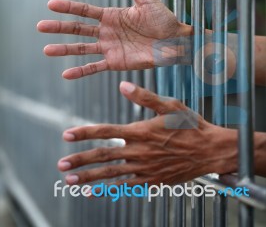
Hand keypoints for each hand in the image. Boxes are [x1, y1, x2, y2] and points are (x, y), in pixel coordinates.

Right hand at [37, 0, 191, 78]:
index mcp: (111, 15)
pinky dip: (81, 71)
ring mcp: (109, 47)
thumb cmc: (163, 18)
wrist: (176, 41)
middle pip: (78, 29)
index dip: (68, 7)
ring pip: (82, 48)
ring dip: (64, 49)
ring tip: (47, 50)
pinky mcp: (116, 62)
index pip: (84, 10)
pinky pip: (95, 66)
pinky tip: (67, 73)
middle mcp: (106, 31)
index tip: (51, 5)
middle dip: (59, 27)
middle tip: (41, 26)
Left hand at [58, 82, 236, 186]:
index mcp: (141, 131)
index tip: (67, 135)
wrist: (210, 150)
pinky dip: (108, 189)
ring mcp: (145, 168)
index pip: (107, 131)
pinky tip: (94, 191)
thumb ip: (144, 97)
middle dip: (81, 160)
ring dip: (89, 177)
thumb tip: (122, 86)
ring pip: (111, 174)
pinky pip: (125, 186)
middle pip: (104, 156)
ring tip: (70, 180)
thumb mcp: (170, 105)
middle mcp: (139, 152)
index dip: (85, 133)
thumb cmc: (190, 125)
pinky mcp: (151, 180)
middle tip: (62, 164)